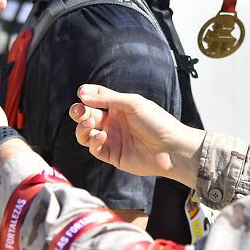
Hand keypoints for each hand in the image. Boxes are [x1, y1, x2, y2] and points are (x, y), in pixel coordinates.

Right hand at [71, 84, 204, 187]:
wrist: (171, 148)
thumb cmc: (156, 122)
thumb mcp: (133, 103)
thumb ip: (107, 98)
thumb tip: (82, 94)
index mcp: (119, 106)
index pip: (96, 97)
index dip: (86, 95)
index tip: (82, 93)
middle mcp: (113, 122)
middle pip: (87, 115)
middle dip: (78, 112)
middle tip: (78, 111)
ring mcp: (112, 139)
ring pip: (86, 133)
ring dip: (82, 128)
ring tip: (89, 124)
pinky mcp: (113, 155)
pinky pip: (95, 148)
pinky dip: (93, 141)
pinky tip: (101, 136)